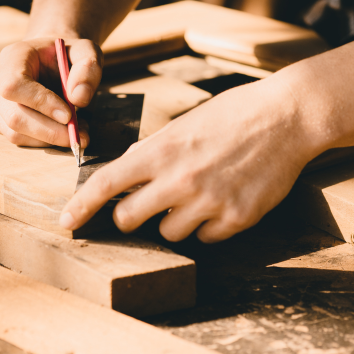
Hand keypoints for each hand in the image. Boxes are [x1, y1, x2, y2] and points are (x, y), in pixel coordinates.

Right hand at [0, 38, 100, 146]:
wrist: (48, 61)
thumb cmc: (67, 56)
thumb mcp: (85, 52)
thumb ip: (88, 68)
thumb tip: (79, 98)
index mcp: (12, 57)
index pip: (14, 85)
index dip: (40, 103)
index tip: (69, 115)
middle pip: (14, 116)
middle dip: (50, 131)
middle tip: (79, 136)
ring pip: (15, 133)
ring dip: (49, 139)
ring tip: (76, 132)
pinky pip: (16, 139)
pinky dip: (42, 141)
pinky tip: (60, 131)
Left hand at [58, 77, 324, 242]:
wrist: (287, 118)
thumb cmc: (232, 115)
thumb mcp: (182, 125)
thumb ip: (153, 152)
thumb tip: (126, 172)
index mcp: (160, 151)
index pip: (106, 185)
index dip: (81, 207)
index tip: (66, 222)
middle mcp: (179, 180)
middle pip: (129, 219)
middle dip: (131, 216)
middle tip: (144, 205)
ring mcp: (208, 202)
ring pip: (169, 233)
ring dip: (174, 220)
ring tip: (198, 193)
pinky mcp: (236, 219)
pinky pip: (206, 238)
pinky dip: (209, 225)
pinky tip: (224, 199)